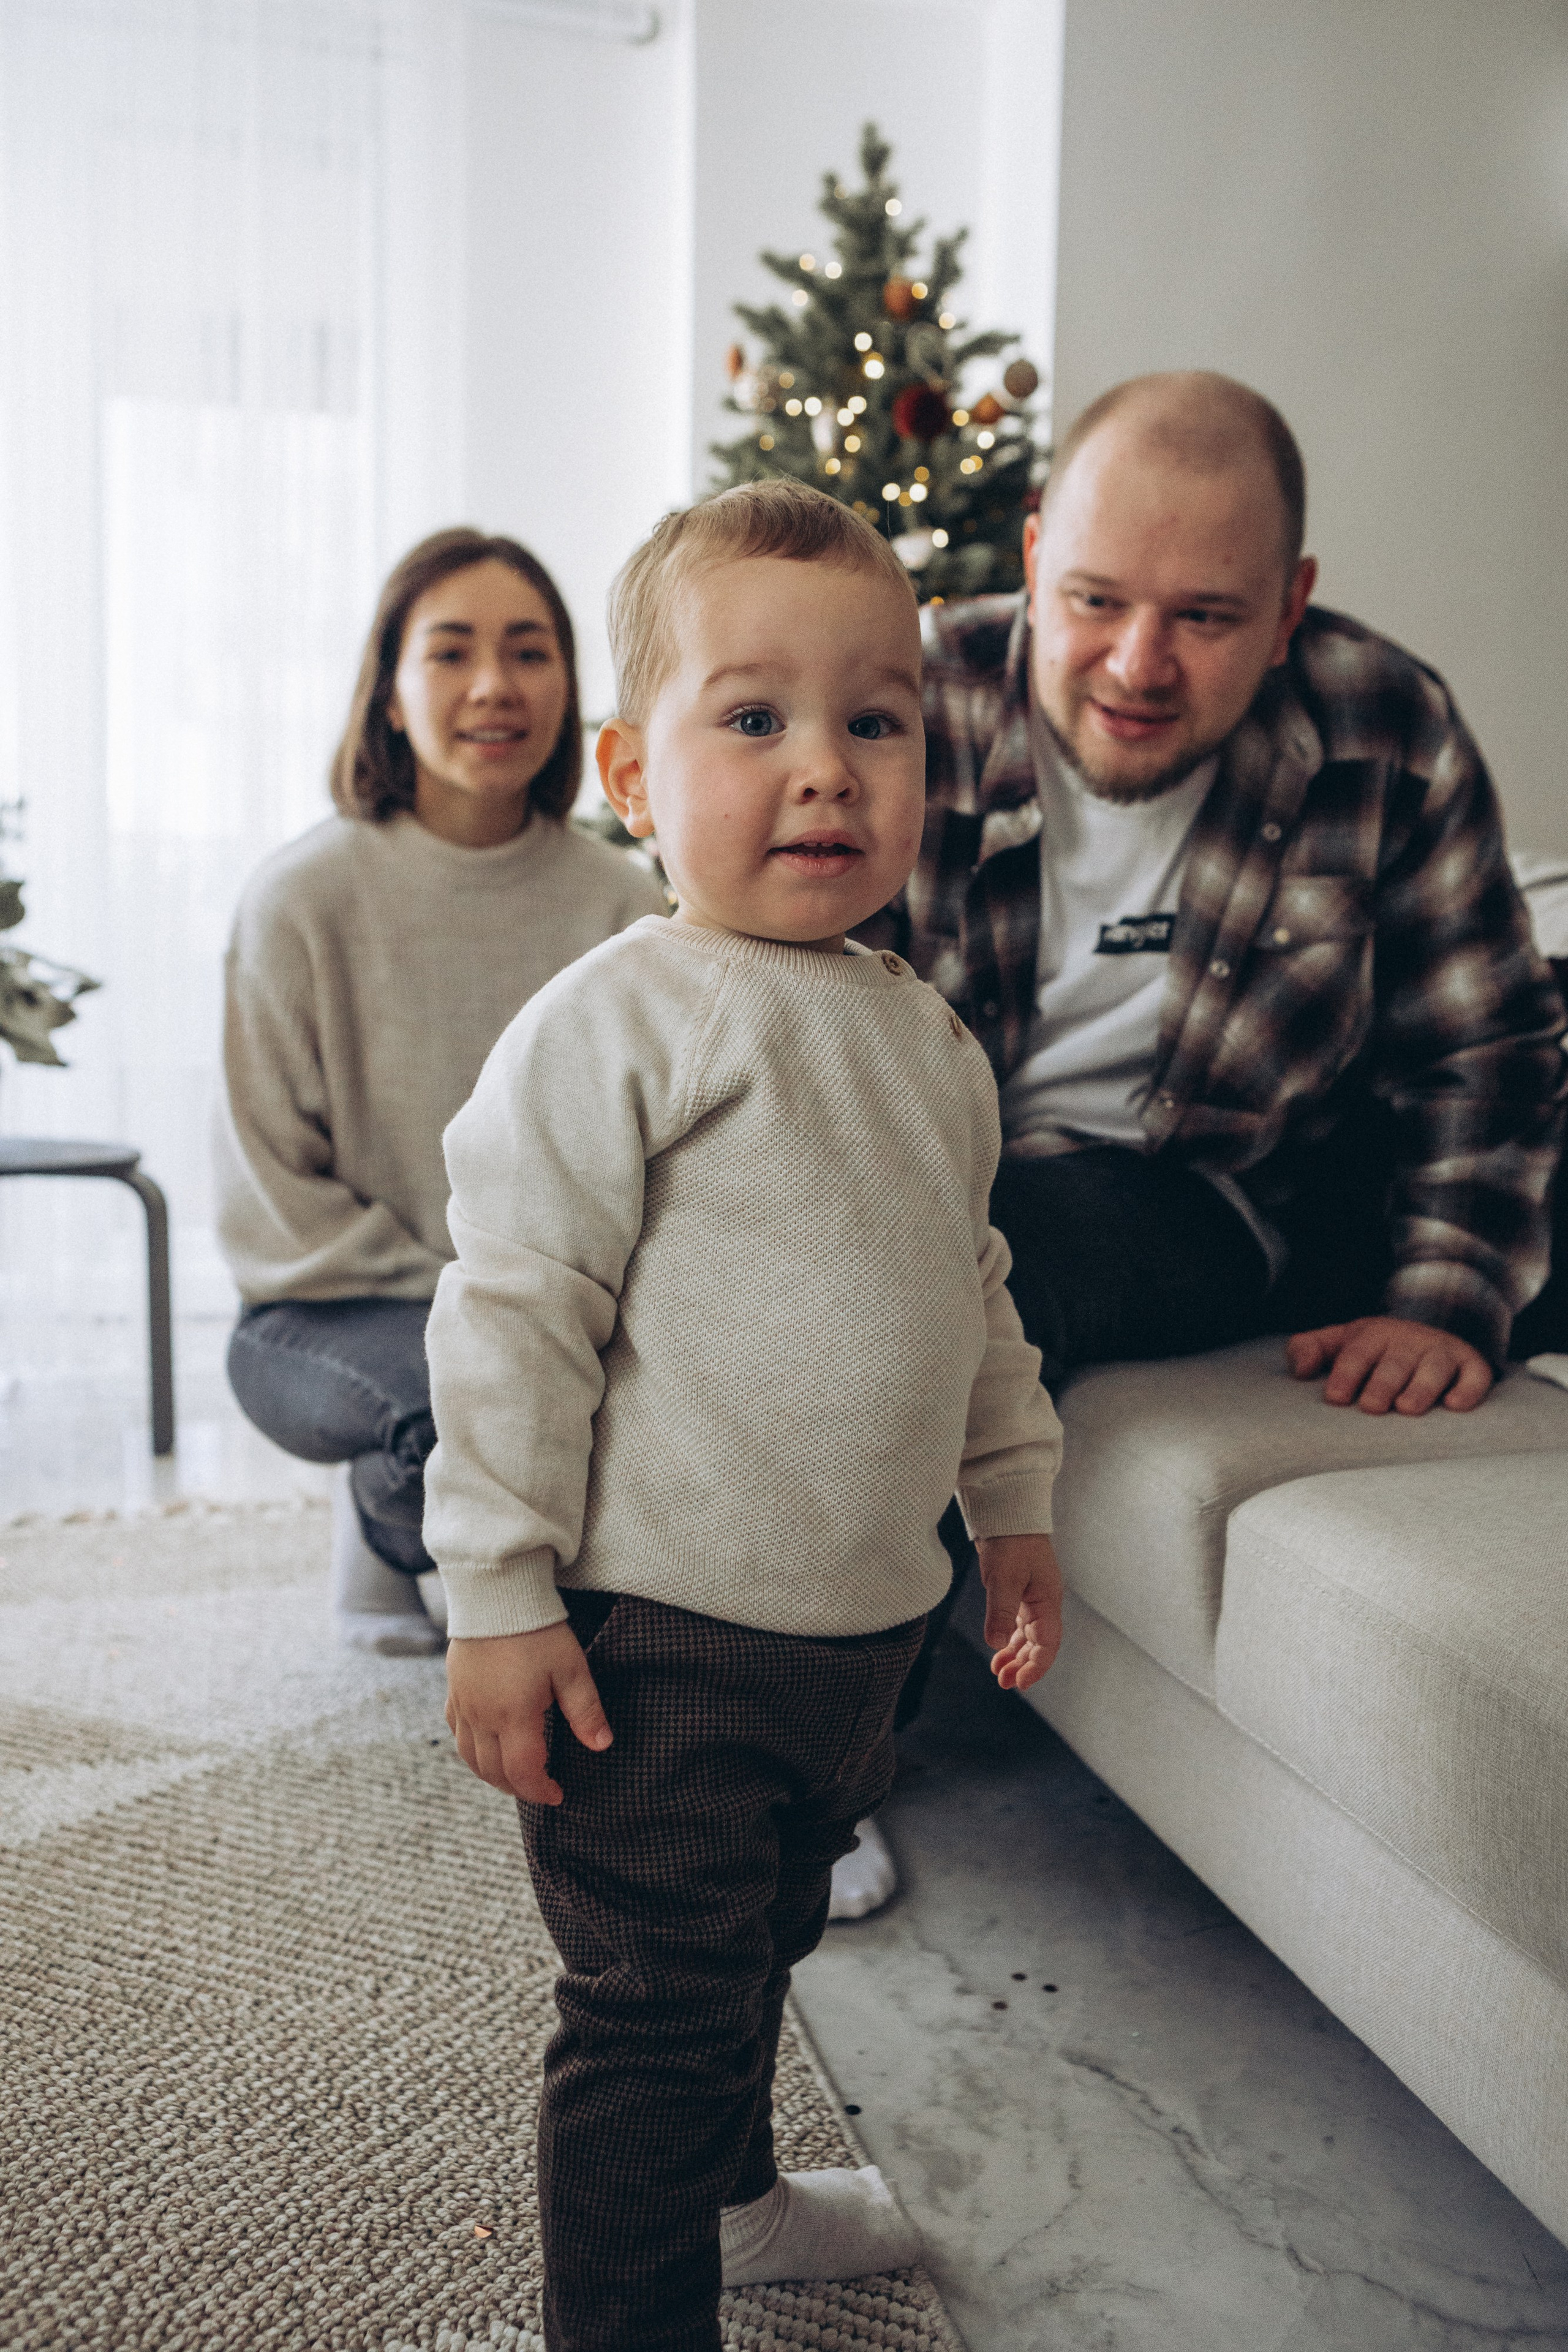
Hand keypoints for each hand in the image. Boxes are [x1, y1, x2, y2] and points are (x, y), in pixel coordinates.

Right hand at [445, 1622, 611, 1804]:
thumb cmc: (538, 1630)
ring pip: (470, 1758)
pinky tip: (487, 1746)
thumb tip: (602, 1745)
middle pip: (494, 1772)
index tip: (558, 1794)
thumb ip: (585, 1711)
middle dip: (518, 1788)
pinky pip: (457, 1733)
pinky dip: (472, 1750)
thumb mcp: (571, 1668)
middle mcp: (483, 1717)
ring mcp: (464, 1705)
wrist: (496, 1592)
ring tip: (514, 1776)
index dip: (540, 1791)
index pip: (523, 1772)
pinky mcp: (454, 1691)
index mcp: (514, 1715)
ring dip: (492, 1775)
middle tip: (539, 1788)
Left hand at [976, 1532, 1063, 1692]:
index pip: (1048, 1644)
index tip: (1021, 1683)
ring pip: (1027, 1636)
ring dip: (1015, 1655)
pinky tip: (998, 1648)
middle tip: (1004, 1683)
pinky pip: (1017, 1623)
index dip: (1037, 1667)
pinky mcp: (1018, 1591)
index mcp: (1047, 1601)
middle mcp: (1043, 1602)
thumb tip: (996, 1644)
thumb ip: (1000, 1611)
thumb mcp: (1004, 1578)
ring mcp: (1032, 1597)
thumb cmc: (1010, 1541)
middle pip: (1039, 1644)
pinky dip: (1008, 1639)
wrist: (1007, 1512)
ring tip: (999, 1673)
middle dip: (1024, 1666)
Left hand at [1285, 1317, 1493, 1415]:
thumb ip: (1309, 1349)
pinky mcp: (1471, 1365)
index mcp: (1374, 1335)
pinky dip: (1469, 1389)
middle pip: (1395, 1362)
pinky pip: (1475, 1375)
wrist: (1426, 1329)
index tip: (1335, 1397)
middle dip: (1383, 1383)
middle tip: (1372, 1407)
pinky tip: (1456, 1406)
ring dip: (1422, 1387)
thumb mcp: (1339, 1341)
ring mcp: (1442, 1351)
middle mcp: (1409, 1341)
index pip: (1357, 1353)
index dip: (1346, 1373)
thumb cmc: (1373, 1348)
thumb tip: (1298, 1370)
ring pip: (1434, 1367)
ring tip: (1408, 1408)